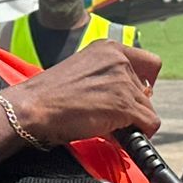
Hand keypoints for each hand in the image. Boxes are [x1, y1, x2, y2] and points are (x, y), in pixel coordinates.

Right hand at [7, 41, 162, 145]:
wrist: (32, 107)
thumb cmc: (49, 95)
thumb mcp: (82, 72)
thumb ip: (106, 78)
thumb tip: (127, 100)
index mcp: (108, 48)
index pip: (149, 63)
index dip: (143, 83)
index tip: (131, 95)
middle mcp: (119, 59)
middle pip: (148, 90)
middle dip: (133, 106)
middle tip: (110, 116)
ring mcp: (123, 81)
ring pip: (148, 109)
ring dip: (131, 122)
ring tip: (105, 125)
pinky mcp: (124, 104)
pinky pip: (149, 124)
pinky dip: (136, 135)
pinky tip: (114, 134)